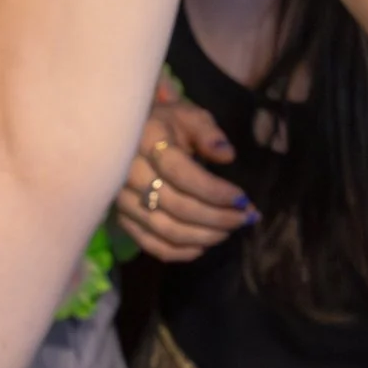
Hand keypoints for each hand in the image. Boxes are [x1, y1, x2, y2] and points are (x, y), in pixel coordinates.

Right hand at [114, 70, 253, 262]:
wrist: (126, 134)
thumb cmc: (165, 123)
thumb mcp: (188, 116)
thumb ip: (208, 133)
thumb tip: (227, 155)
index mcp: (147, 141)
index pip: (182, 174)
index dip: (214, 191)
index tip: (242, 199)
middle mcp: (129, 173)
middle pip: (178, 206)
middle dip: (218, 217)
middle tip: (245, 218)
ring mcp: (123, 199)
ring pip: (167, 229)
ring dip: (204, 236)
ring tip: (229, 231)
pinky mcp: (122, 218)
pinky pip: (151, 244)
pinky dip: (180, 252)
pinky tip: (203, 246)